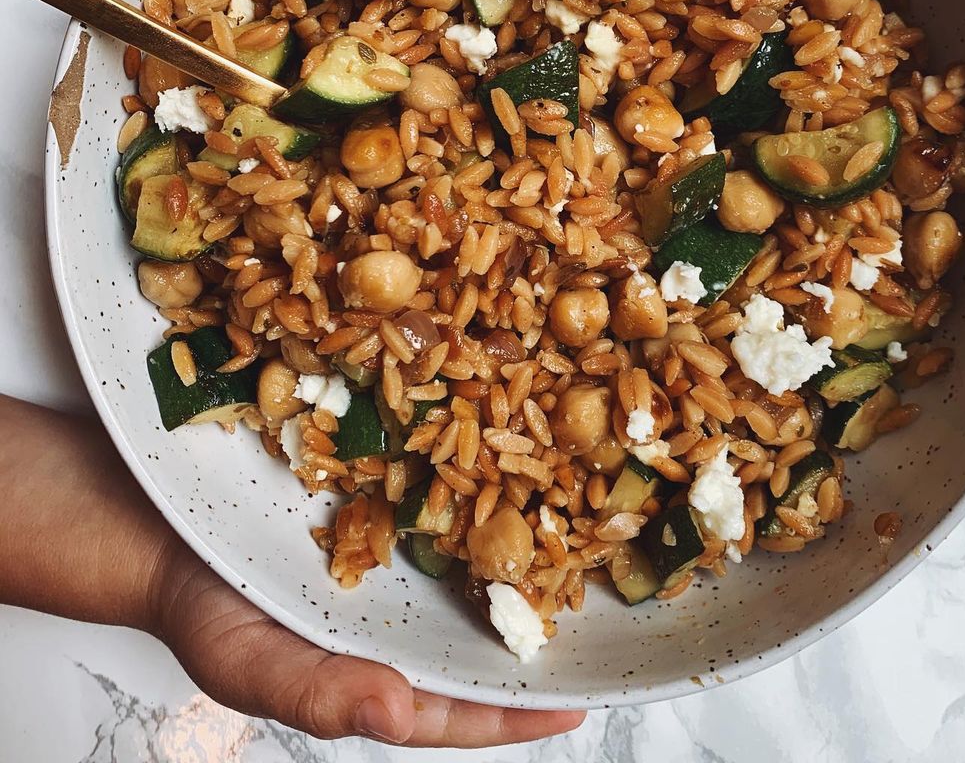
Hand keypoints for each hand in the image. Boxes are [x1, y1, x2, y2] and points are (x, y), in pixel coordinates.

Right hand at [0, 396, 580, 746]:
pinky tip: (511, 453)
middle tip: (603, 601)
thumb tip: (401, 718)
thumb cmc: (199, 603)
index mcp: (374, 663)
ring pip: (469, 558)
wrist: (154, 514)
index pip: (458, 704)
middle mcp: (396, 608)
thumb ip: (320, 694)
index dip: (517, 711)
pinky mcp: (380, 489)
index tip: (577, 703)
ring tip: (578, 524)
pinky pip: (438, 489)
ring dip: (520, 542)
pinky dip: (472, 478)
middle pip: (479, 627)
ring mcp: (393, 547)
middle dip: (538, 621)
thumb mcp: (247, 664)